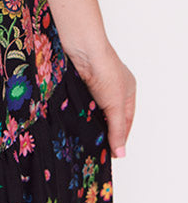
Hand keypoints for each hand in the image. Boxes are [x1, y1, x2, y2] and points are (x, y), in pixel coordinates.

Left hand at [69, 42, 135, 157]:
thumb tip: (120, 153)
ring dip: (90, 121)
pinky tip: (75, 121)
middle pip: (109, 115)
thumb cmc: (105, 70)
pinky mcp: (80, 82)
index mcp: (128, 90)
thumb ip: (117, 129)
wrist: (82, 49)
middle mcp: (112, 87)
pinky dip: (79, 111)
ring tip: (85, 138)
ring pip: (93, 109)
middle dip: (104, 130)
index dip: (120, 136)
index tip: (114, 153)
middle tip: (98, 149)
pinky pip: (81, 102)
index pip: (126, 120)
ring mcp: (95, 84)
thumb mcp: (115, 105)